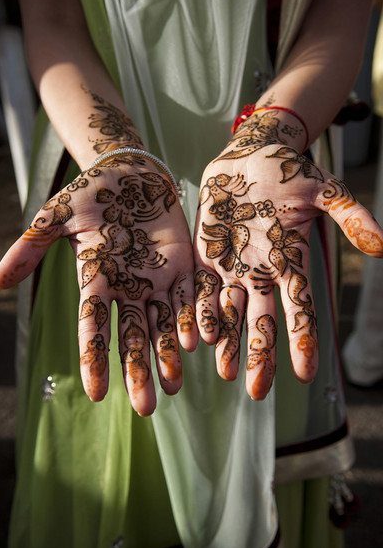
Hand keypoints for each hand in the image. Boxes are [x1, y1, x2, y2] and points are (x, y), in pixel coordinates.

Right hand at [0, 159, 197, 415]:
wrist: (131, 172)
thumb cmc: (90, 191)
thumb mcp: (56, 215)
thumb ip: (31, 246)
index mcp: (95, 280)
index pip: (93, 327)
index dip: (95, 359)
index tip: (96, 393)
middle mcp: (126, 289)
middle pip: (132, 336)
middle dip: (138, 370)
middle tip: (145, 408)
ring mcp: (155, 280)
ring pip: (163, 325)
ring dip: (169, 355)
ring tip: (174, 386)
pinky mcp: (181, 267)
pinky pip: (189, 298)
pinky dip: (194, 319)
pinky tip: (199, 344)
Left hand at [194, 139, 382, 399]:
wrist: (247, 157)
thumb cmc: (289, 170)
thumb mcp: (324, 189)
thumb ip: (350, 216)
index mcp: (290, 262)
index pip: (300, 308)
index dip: (302, 339)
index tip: (306, 373)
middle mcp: (261, 273)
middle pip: (262, 321)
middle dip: (260, 355)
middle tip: (258, 391)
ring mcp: (232, 267)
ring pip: (230, 313)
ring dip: (227, 343)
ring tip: (225, 374)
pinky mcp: (206, 257)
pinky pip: (203, 290)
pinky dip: (200, 313)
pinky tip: (197, 339)